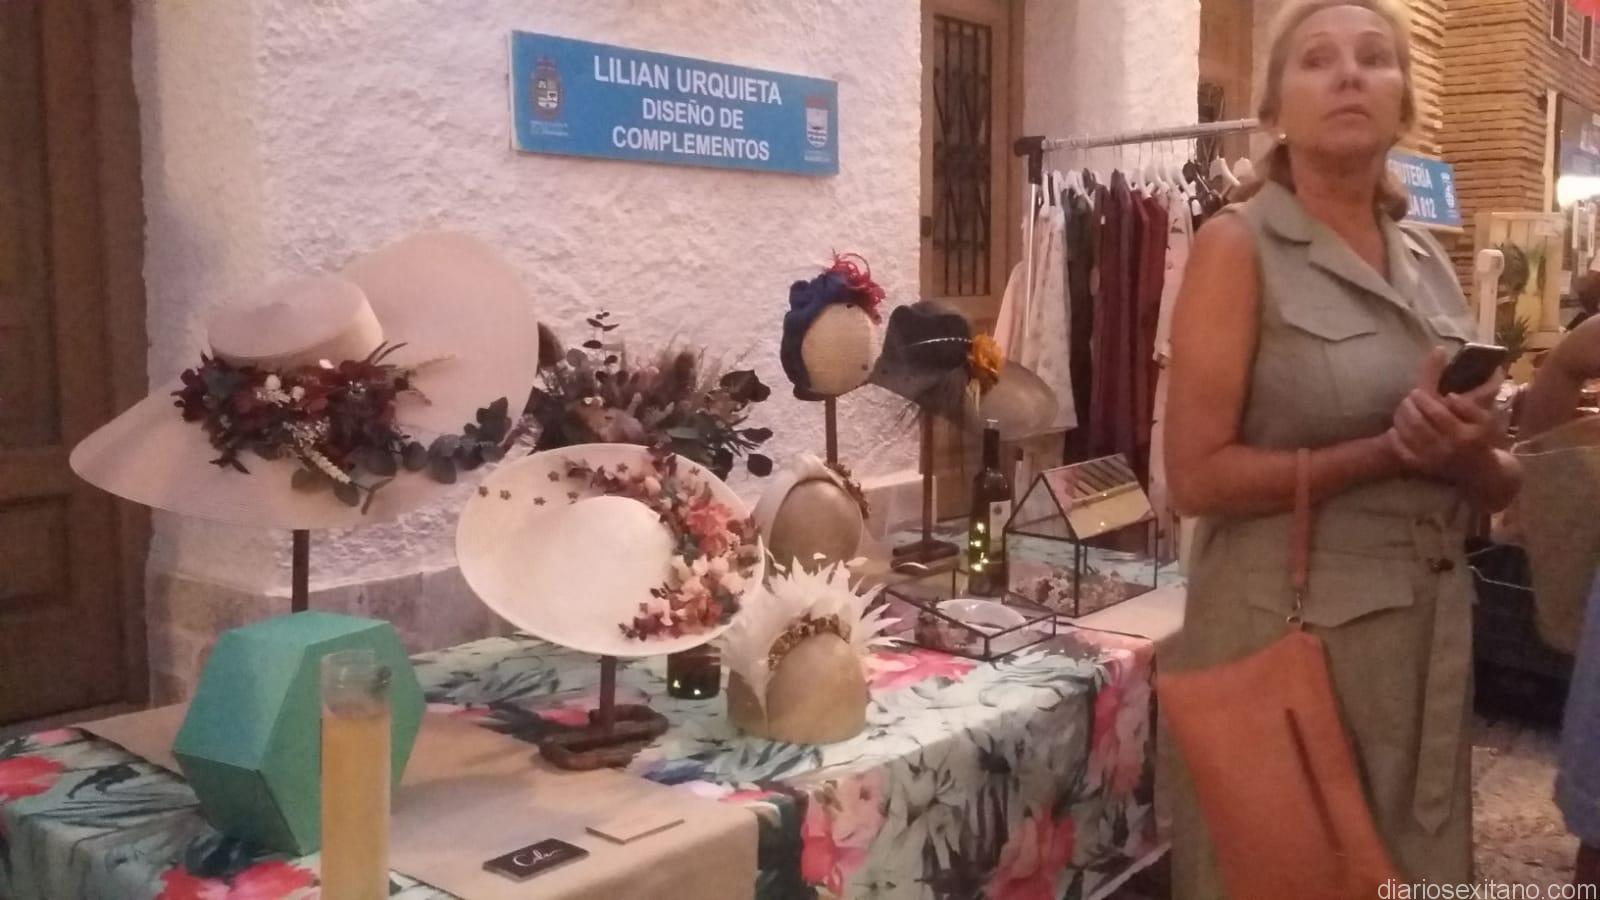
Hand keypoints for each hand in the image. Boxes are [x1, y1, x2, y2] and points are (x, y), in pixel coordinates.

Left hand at [1387, 347, 1503, 480]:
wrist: (1479, 472)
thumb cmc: (1482, 438)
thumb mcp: (1484, 417)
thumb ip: (1470, 402)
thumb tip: (1451, 394)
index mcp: (1465, 434)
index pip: (1437, 411)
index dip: (1423, 399)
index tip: (1416, 391)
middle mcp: (1447, 449)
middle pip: (1418, 423)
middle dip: (1409, 407)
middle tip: (1408, 398)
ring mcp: (1433, 461)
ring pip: (1407, 435)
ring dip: (1400, 418)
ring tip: (1403, 408)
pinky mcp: (1422, 468)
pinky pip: (1402, 452)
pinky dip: (1396, 438)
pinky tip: (1396, 428)